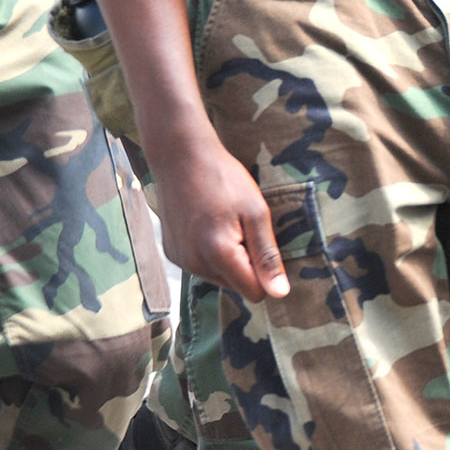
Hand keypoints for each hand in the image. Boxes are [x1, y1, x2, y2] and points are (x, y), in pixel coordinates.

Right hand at [148, 138, 289, 301]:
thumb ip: (267, 256)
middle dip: (244, 264)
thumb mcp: (256, 212)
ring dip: (226, 258)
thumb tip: (279, 293)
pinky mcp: (171, 253)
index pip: (254, 292)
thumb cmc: (223, 178)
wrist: (179, 156)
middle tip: (239, 227)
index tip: (257, 241)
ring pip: (218, 277)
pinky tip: (205, 224)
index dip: (263, 272)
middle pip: (235, 286)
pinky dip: (208, 251)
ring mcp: (180, 260)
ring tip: (222, 222)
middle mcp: (195, 264)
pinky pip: (201, 265)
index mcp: (219, 254)